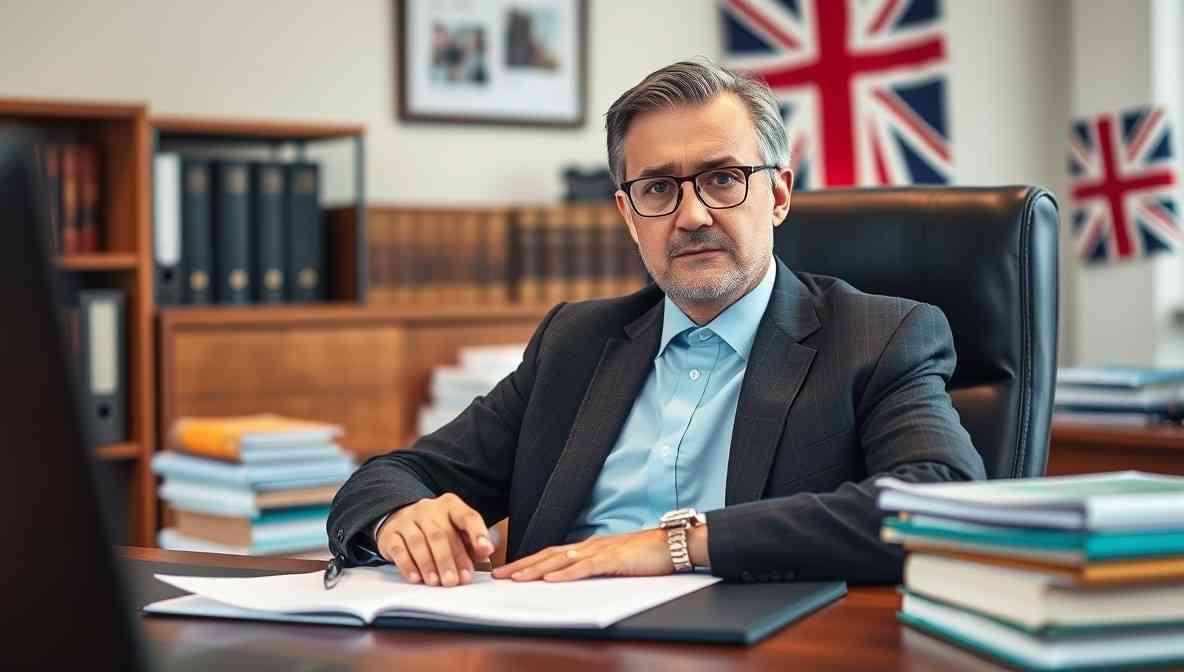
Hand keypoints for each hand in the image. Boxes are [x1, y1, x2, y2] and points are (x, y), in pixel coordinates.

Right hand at [376, 492, 494, 586]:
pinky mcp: (390, 534)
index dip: (478, 534)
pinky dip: (408, 565)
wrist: (400, 518)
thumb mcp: (455, 530)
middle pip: (441, 534)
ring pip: (418, 542)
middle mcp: (428, 509)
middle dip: (450, 560)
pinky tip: (416, 578)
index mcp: (450, 506)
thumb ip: (470, 543)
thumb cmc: (435, 528)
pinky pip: (398, 549)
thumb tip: (483, 555)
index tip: (486, 550)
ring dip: (429, 564)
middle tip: (455, 580)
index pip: (467, 516)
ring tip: (436, 582)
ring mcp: (407, 519)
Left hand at [491, 528, 675, 582]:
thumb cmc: (645, 555)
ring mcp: (600, 552)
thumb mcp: (613, 562)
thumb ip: (593, 567)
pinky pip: (585, 567)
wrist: (671, 544)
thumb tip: (571, 578)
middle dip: (522, 565)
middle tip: (499, 575)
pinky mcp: (613, 559)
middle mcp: (589, 546)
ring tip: (517, 578)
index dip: (528, 562)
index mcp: (588, 548)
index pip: (551, 555)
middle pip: (548, 555)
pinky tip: (552, 579)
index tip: (508, 572)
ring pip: (561, 560)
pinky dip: (567, 573)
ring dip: (537, 569)